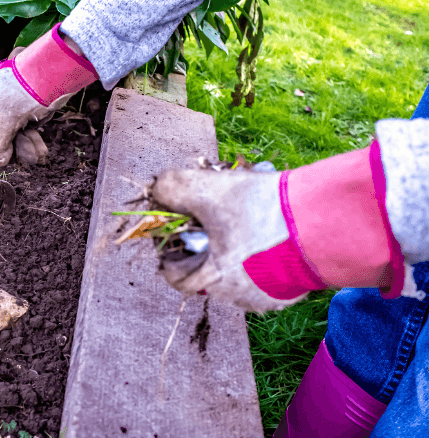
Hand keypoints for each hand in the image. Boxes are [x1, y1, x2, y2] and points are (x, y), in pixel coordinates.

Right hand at [0, 24, 96, 166]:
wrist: (56, 73)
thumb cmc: (19, 92)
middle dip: (2, 148)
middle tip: (9, 161)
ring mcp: (13, 101)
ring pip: (11, 132)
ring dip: (21, 147)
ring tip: (34, 157)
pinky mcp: (31, 106)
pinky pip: (27, 128)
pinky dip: (32, 141)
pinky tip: (40, 152)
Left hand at [150, 144, 401, 311]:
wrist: (329, 219)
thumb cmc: (264, 210)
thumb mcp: (208, 189)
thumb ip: (172, 188)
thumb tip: (156, 191)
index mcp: (214, 282)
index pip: (174, 275)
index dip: (168, 248)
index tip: (175, 226)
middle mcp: (241, 298)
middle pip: (206, 270)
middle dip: (204, 242)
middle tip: (211, 216)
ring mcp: (271, 297)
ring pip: (237, 271)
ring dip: (232, 246)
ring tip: (241, 217)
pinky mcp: (295, 290)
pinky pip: (266, 272)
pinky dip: (260, 252)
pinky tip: (267, 227)